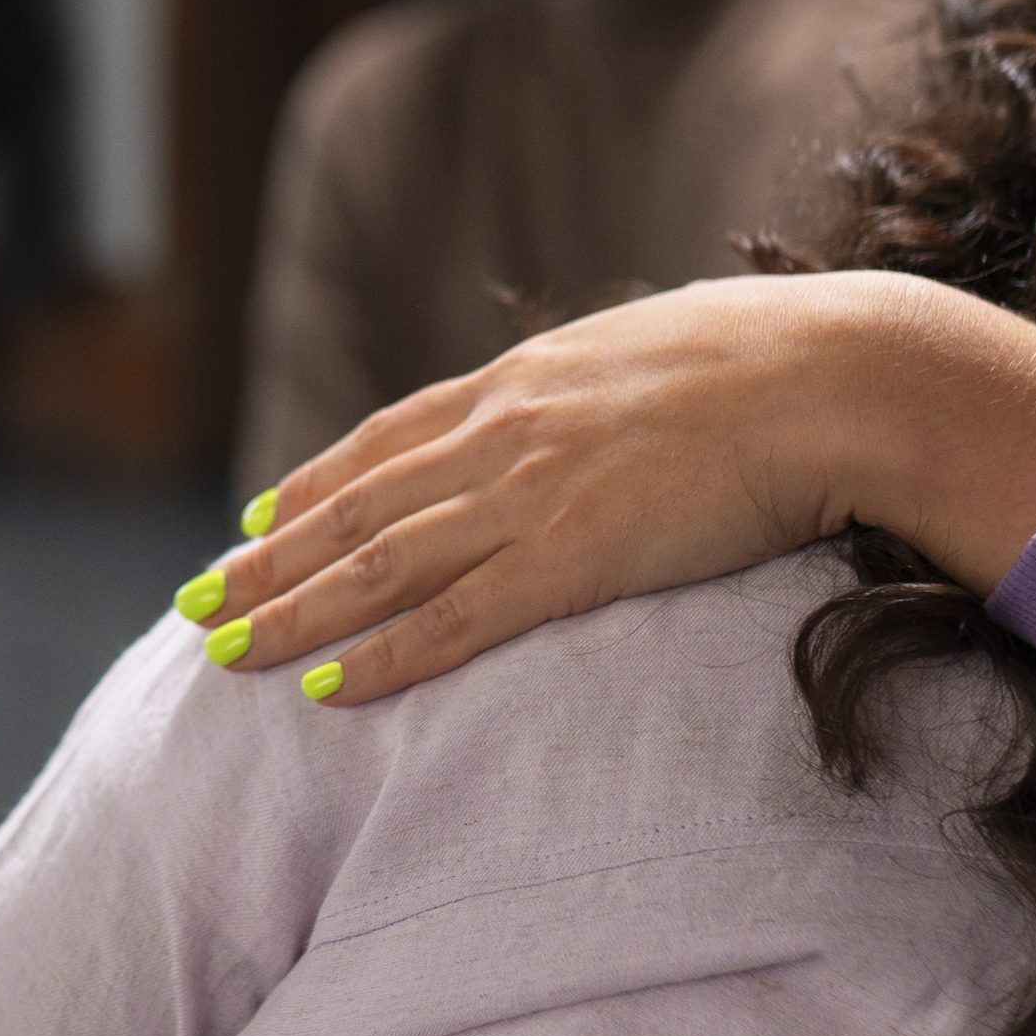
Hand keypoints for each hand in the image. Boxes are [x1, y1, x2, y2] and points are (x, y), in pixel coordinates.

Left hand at [191, 272, 1035, 706]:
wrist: (836, 375)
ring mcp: (533, 496)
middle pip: (356, 508)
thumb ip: (610, 378)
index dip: (313, 485)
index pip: (387, 440)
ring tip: (225, 650)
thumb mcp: (661, 345)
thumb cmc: (780, 359)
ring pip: (378, 566)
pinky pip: (454, 622)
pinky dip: (383, 659)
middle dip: (268, 561)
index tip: (257, 519)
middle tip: (199, 604)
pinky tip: (328, 690)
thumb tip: (615, 389)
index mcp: (525, 379)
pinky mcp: (574, 560)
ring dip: (294, 612)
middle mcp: (505, 432)